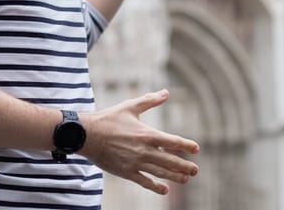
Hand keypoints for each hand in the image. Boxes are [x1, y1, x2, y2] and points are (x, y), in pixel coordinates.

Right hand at [79, 89, 199, 194]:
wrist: (87, 135)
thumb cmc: (108, 119)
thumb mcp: (130, 106)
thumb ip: (150, 100)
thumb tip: (166, 92)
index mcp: (147, 134)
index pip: (173, 142)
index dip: (186, 146)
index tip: (196, 149)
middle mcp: (144, 151)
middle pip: (171, 161)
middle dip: (185, 166)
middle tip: (195, 170)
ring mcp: (136, 163)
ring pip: (160, 173)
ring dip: (175, 177)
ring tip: (186, 179)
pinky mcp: (126, 172)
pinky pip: (144, 182)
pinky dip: (155, 187)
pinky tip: (164, 190)